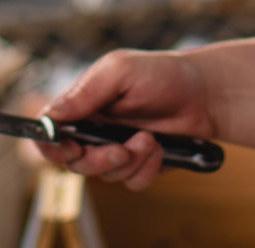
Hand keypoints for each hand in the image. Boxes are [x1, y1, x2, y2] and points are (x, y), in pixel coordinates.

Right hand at [34, 50, 216, 190]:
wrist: (205, 93)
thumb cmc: (161, 73)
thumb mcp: (119, 72)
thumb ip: (84, 94)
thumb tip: (50, 116)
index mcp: (83, 107)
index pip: (51, 133)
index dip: (52, 145)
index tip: (71, 147)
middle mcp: (95, 131)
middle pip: (75, 163)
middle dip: (98, 160)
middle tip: (121, 149)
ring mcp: (117, 150)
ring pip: (106, 175)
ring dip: (131, 160)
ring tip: (151, 138)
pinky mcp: (140, 165)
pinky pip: (132, 182)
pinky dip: (146, 169)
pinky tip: (159, 148)